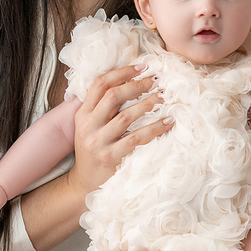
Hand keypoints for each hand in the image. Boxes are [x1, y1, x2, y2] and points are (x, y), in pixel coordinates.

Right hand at [70, 65, 170, 192]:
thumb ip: (103, 108)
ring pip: (126, 116)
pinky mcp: (111, 157)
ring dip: (148, 104)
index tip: (142, 66)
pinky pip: (136, 138)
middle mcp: (88, 126)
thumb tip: (130, 83)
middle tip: (156, 81)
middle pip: (113, 96)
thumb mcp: (90, 127)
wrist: (84, 183)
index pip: (100, 84)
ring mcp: (99, 142)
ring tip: (164, 97)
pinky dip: (154, 128)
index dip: (121, 72)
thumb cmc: (93, 151)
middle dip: (137, 85)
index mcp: (83, 114)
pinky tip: (167, 122)